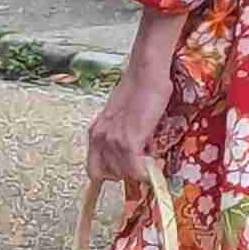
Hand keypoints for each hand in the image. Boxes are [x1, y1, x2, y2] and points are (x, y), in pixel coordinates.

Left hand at [86, 68, 167, 193]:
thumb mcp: (122, 117)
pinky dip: (145, 173)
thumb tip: (135, 153)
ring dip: (138, 170)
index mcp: (95, 133)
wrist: (146, 74)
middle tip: (141, 161)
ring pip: (124, 174)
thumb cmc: (140, 89)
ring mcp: (113, 141)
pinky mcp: (129, 142)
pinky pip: (135, 170)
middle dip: (127, 171)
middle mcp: (99, 139)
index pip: (94, 170)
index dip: (111, 174)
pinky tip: (154, 165)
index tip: (125, 173)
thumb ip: (121, 135)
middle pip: (109, 175)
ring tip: (150, 154)